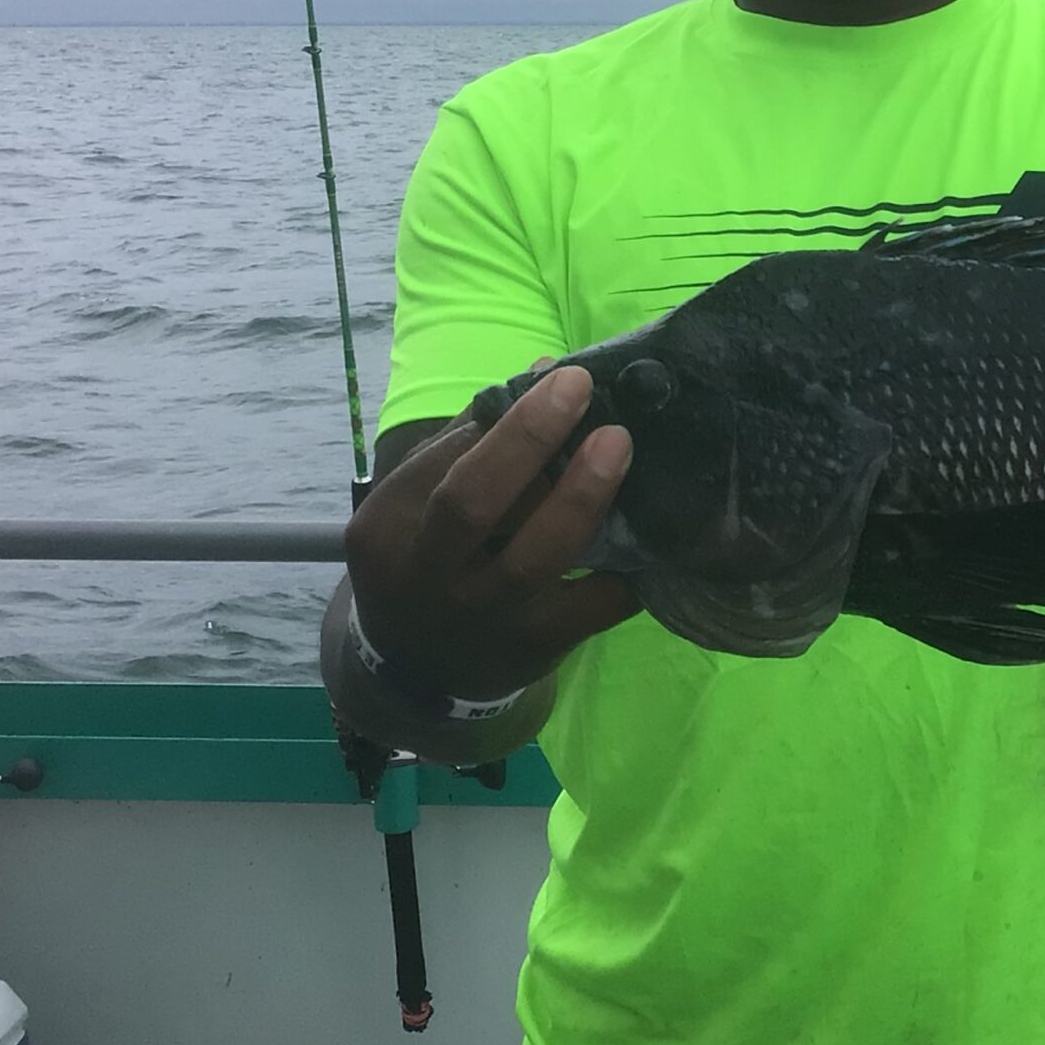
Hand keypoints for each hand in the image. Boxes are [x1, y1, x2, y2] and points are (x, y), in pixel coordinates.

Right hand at [342, 363, 641, 702]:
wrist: (415, 673)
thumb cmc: (427, 561)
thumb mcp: (418, 506)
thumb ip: (471, 440)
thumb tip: (541, 371)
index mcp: (389, 524)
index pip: (446, 460)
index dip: (509, 418)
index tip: (566, 380)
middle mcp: (427, 572)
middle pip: (472, 500)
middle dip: (527, 440)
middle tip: (582, 389)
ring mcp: (481, 616)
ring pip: (533, 557)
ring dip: (582, 496)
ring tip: (618, 445)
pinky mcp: (531, 648)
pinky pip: (590, 607)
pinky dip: (625, 570)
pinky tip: (654, 535)